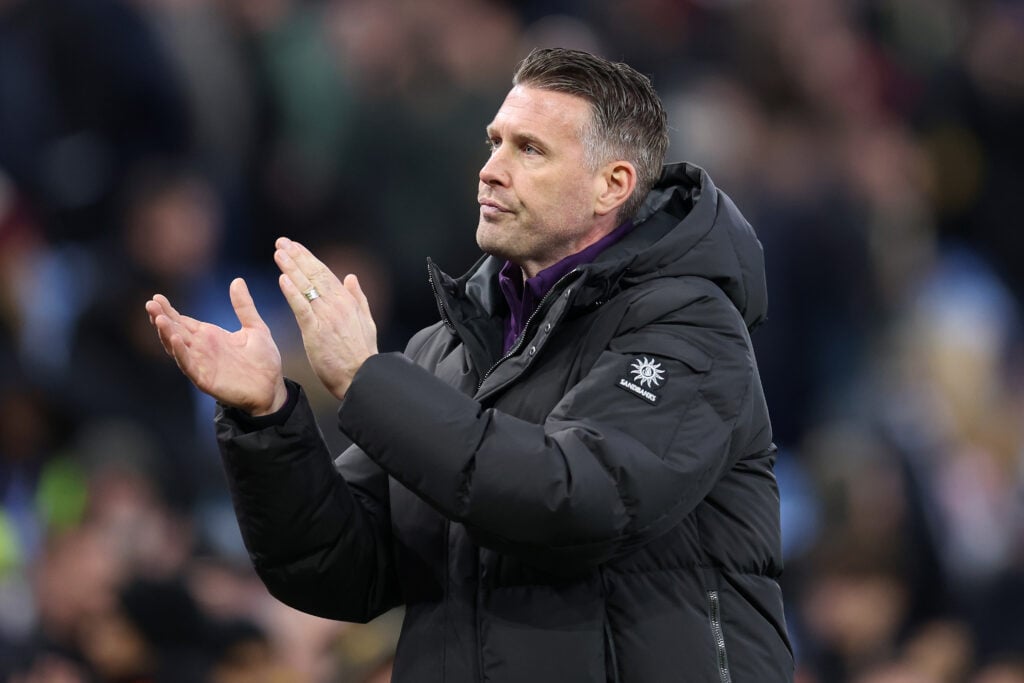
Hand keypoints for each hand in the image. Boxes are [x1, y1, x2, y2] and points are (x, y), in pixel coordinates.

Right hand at [145, 278, 287, 414]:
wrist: (273, 388)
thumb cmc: (264, 361)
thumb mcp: (256, 328)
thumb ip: (244, 306)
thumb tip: (237, 280)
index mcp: (210, 336)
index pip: (183, 321)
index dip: (169, 310)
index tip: (157, 297)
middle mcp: (202, 349)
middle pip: (175, 331)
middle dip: (161, 318)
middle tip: (150, 304)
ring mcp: (202, 364)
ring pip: (177, 347)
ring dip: (167, 334)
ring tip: (158, 318)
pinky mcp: (205, 379)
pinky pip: (189, 365)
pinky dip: (181, 353)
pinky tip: (175, 340)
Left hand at [274, 237, 377, 398]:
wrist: (361, 376)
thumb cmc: (362, 354)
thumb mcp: (366, 321)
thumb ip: (359, 298)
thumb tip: (350, 277)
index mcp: (348, 301)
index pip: (325, 274)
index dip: (308, 258)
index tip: (295, 247)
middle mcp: (337, 305)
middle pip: (314, 275)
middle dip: (297, 257)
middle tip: (282, 242)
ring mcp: (326, 317)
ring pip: (306, 287)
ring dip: (291, 268)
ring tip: (279, 253)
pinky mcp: (316, 331)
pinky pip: (302, 308)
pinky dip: (292, 293)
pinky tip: (283, 280)